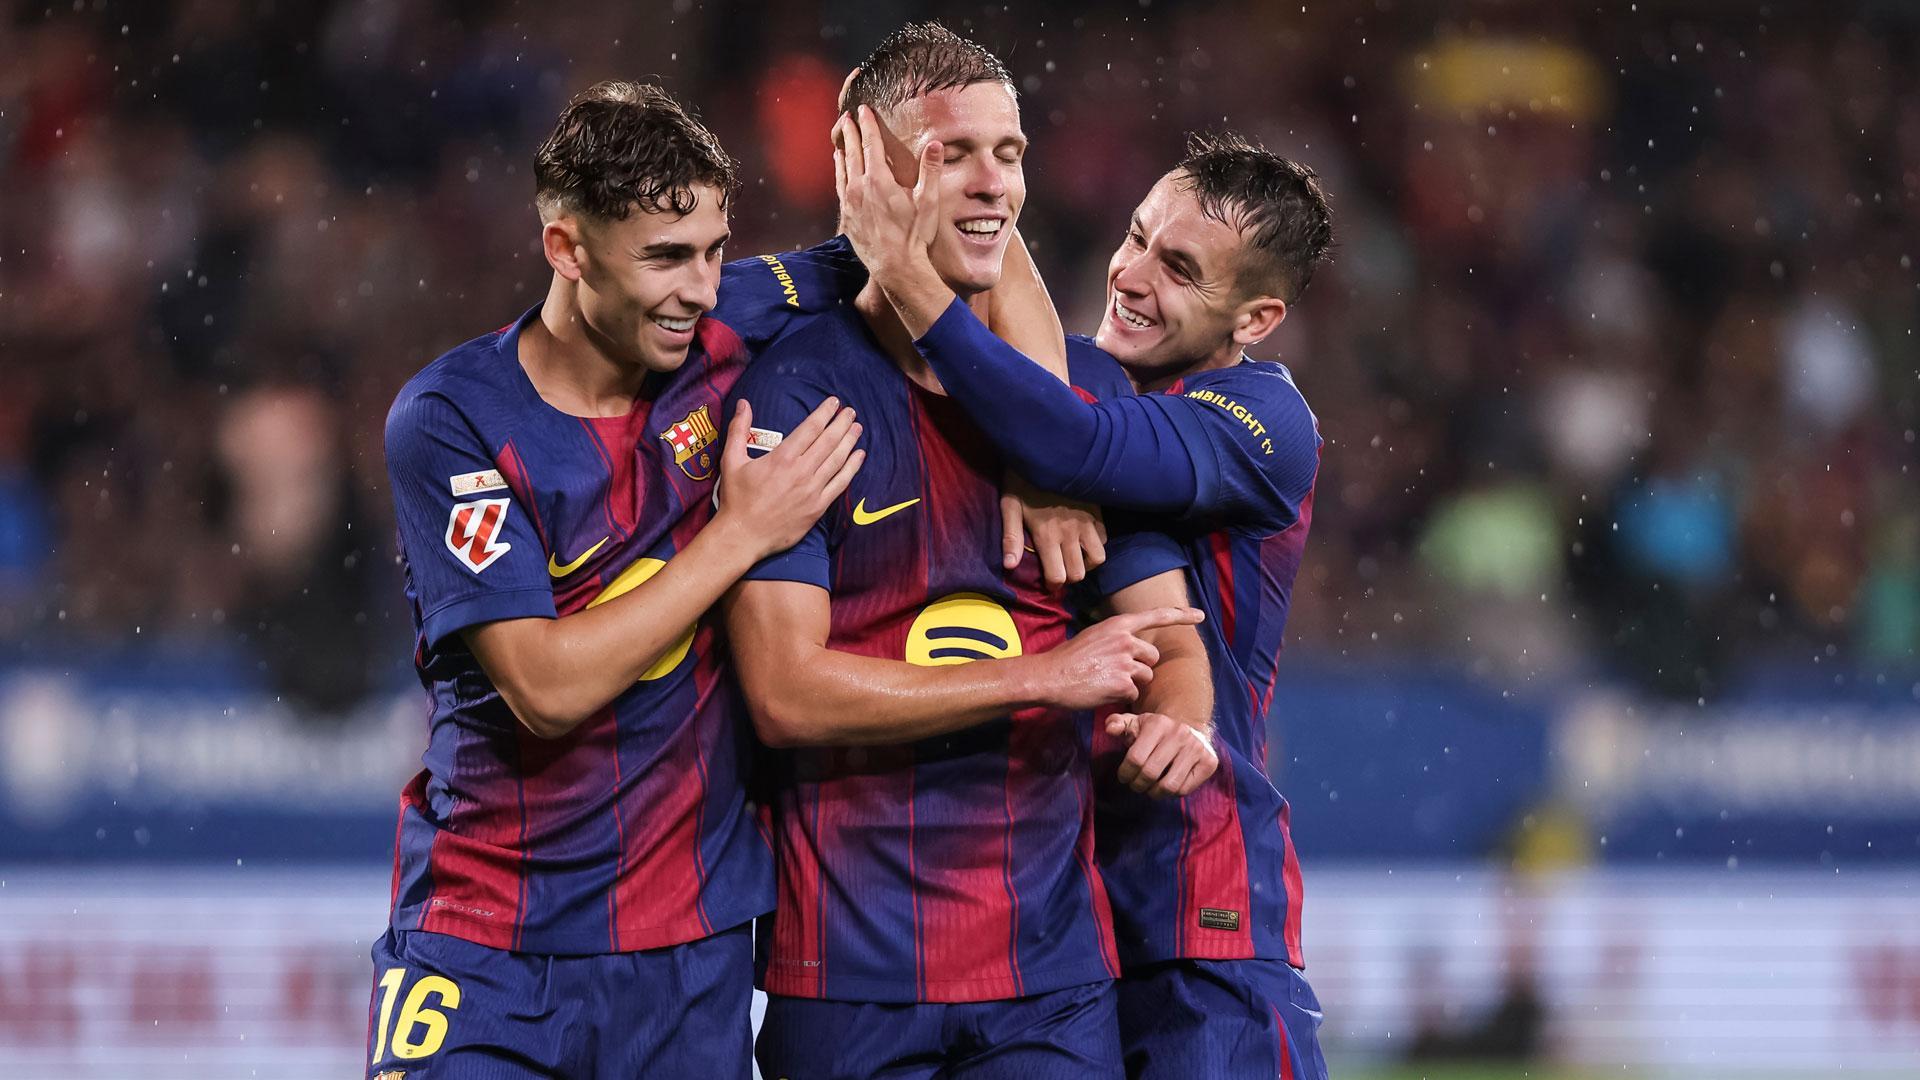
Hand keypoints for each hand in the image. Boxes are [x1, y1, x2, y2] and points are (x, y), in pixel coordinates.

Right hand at [717, 397, 863, 557]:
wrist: (743, 536)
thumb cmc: (736, 499)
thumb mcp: (731, 460)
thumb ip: (739, 430)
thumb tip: (742, 403)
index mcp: (782, 458)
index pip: (810, 428)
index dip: (824, 413)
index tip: (834, 402)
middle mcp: (801, 472)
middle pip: (828, 441)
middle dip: (841, 423)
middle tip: (851, 411)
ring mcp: (812, 490)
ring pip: (837, 460)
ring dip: (849, 442)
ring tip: (857, 428)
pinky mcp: (818, 507)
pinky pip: (840, 484)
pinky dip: (852, 468)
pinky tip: (859, 457)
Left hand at [835, 105, 943, 302]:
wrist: (896, 268)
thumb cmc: (914, 236)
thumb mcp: (928, 202)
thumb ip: (931, 171)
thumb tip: (936, 143)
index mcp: (879, 180)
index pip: (870, 143)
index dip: (867, 124)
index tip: (863, 110)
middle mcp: (859, 188)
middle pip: (852, 152)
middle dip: (849, 133)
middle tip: (847, 118)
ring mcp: (850, 203)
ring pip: (842, 169)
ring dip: (842, 151)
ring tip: (840, 141)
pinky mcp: (846, 217)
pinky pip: (839, 187)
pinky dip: (838, 173)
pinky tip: (840, 169)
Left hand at [1001, 474, 1105, 589]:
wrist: (1049, 451)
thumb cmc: (1024, 478)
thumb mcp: (1010, 505)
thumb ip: (1011, 537)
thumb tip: (1009, 566)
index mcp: (1048, 535)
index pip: (1058, 576)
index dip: (1052, 584)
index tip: (1047, 580)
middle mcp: (1071, 533)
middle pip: (1078, 573)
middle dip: (1068, 577)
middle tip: (1058, 569)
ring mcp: (1087, 522)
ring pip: (1098, 558)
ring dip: (1086, 563)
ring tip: (1073, 556)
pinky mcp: (1097, 512)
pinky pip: (1104, 538)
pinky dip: (1096, 544)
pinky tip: (1083, 538)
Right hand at [1035, 606, 1204, 710]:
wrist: (1049, 677)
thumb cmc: (1068, 659)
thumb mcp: (1093, 637)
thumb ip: (1116, 639)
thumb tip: (1133, 649)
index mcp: (1118, 625)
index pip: (1156, 616)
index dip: (1181, 615)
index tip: (1200, 616)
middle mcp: (1125, 640)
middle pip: (1153, 657)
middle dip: (1141, 667)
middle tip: (1115, 671)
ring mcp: (1125, 662)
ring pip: (1146, 677)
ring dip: (1132, 683)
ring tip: (1105, 681)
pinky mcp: (1122, 684)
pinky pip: (1134, 694)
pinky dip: (1121, 697)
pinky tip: (1102, 692)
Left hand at [1107, 712, 1218, 797]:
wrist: (1190, 731)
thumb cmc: (1155, 732)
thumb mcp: (1135, 724)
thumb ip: (1117, 723)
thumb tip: (1110, 728)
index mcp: (1159, 724)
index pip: (1135, 758)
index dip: (1125, 773)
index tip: (1124, 777)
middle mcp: (1180, 734)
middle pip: (1150, 773)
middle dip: (1137, 784)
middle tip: (1135, 785)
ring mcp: (1197, 748)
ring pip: (1169, 786)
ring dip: (1154, 792)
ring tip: (1149, 789)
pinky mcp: (1209, 762)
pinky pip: (1185, 789)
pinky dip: (1171, 793)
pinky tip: (1166, 785)